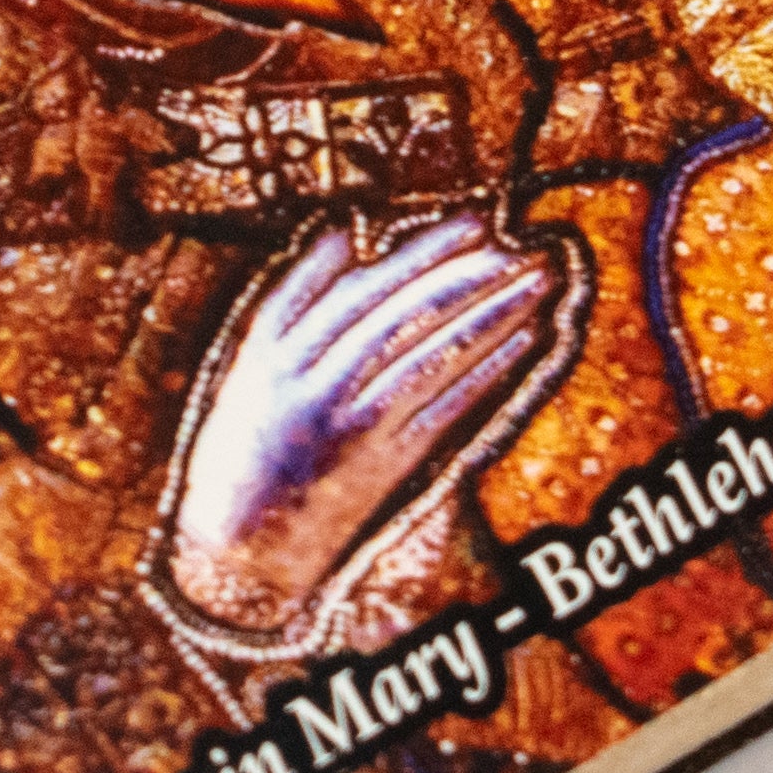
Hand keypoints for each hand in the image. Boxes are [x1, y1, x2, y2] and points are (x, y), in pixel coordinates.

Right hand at [169, 213, 561, 631]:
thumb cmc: (241, 446)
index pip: (362, 286)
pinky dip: (487, 369)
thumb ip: (293, 294)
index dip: (421, 252)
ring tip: (535, 281)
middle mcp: (317, 384)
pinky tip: (523, 340)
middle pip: (403, 315)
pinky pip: (445, 408)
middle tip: (519, 244)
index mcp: (277, 351)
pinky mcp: (386, 467)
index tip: (471, 221)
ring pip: (432, 356)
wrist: (237, 551)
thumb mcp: (248, 362)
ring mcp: (354, 427)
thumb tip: (346, 231)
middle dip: (467, 275)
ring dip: (490, 314)